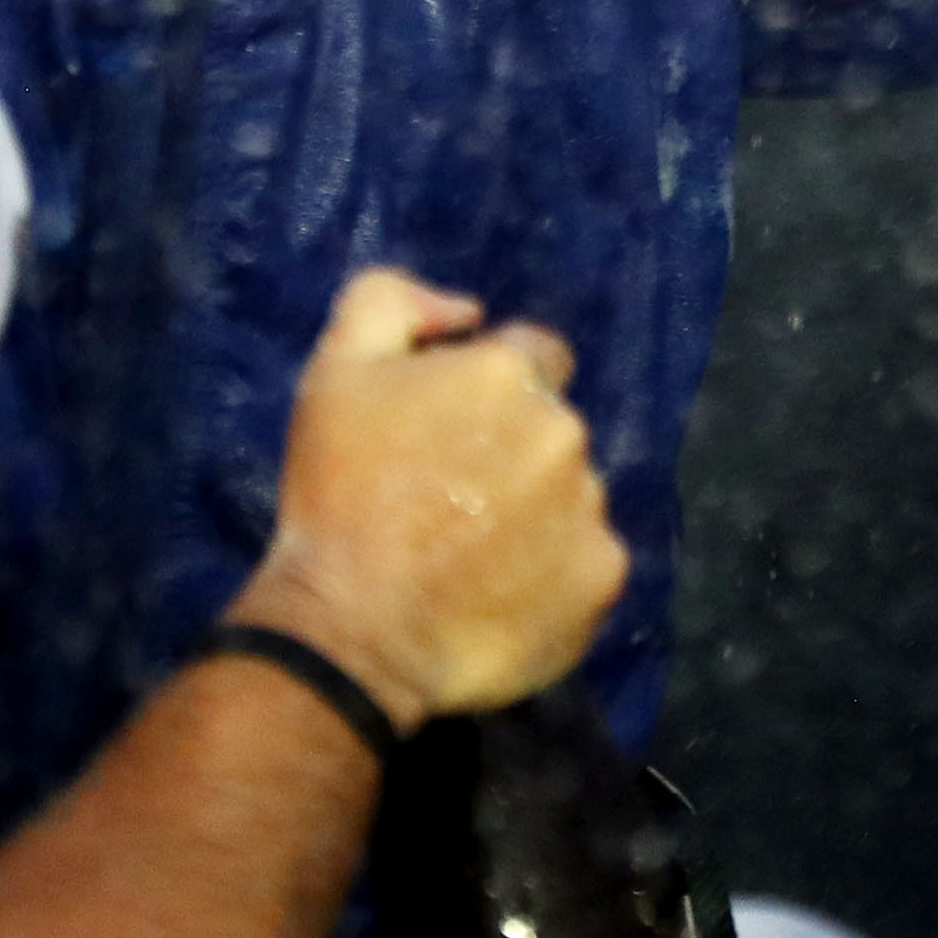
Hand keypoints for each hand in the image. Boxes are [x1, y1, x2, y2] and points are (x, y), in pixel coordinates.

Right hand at [231, 272, 624, 725]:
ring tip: (467, 555)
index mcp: (510, 374)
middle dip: (510, 449)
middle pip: (551, 427)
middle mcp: (565, 432)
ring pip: (570, 493)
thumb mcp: (335, 371)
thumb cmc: (335, 499)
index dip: (489, 388)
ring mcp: (591, 508)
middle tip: (447, 500)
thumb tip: (467, 310)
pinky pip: (584, 560)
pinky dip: (551, 572)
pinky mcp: (603, 577)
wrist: (351, 635)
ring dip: (534, 509)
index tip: (447, 433)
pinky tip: (497, 594)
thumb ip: (392, 301)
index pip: (531, 354)